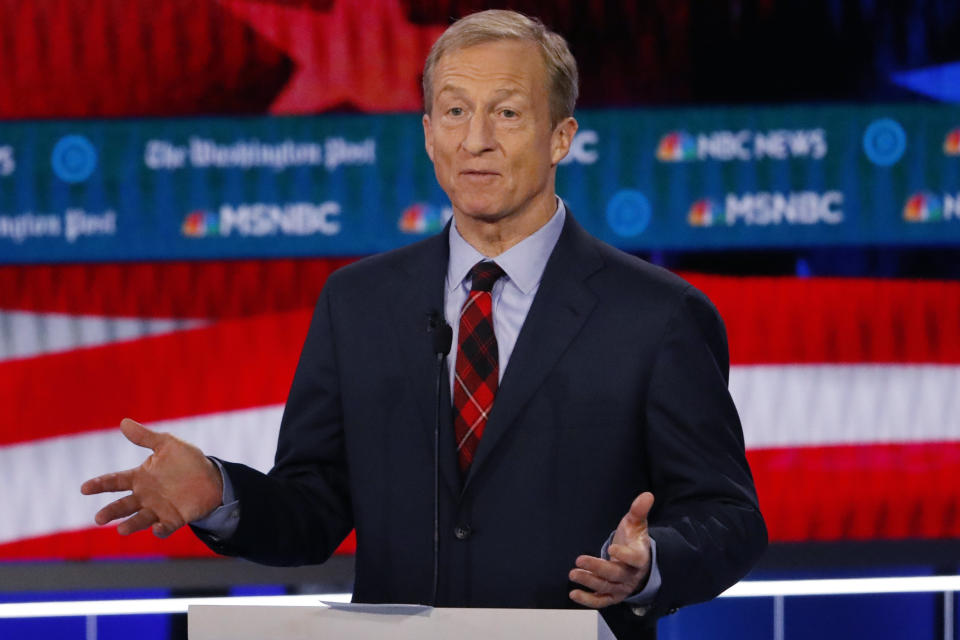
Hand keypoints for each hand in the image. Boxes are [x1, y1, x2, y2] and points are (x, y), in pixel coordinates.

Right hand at [80, 418, 223, 537]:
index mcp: (140, 477)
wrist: (212, 477)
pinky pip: (165, 527)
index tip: (84, 488)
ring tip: (121, 529)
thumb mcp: (167, 444)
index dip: (100, 484)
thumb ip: (145, 437)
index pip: (115, 481)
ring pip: (140, 519)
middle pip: (123, 505)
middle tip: (99, 518)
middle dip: (111, 511)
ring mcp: (159, 509)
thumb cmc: (187, 461)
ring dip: (131, 524)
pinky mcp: (174, 519)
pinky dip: (160, 529)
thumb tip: (123, 422)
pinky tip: (157, 528)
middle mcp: (145, 496)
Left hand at [568, 492, 653, 607]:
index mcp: (640, 557)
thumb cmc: (634, 541)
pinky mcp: (613, 595)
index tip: (611, 548)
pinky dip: (588, 600)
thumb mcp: (636, 524)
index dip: (624, 555)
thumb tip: (647, 494)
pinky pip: (601, 601)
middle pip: (615, 574)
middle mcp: (631, 575)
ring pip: (606, 587)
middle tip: (579, 560)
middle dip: (597, 568)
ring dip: (589, 582)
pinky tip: (573, 593)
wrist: (637, 564)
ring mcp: (622, 587)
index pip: (634, 558)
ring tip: (573, 573)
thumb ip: (639, 510)